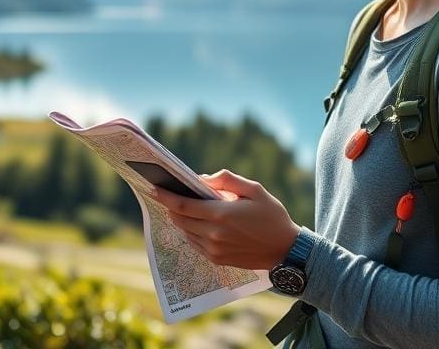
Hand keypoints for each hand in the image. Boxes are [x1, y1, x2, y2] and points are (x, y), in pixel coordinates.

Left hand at [152, 169, 299, 269]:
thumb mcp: (255, 190)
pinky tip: (198, 223)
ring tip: (183, 207)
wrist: (284, 250)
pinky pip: (195, 243)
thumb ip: (227, 180)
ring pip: (185, 232)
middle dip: (171, 206)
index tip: (154, 188)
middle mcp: (213, 234)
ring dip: (181, 219)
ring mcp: (214, 249)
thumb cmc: (272, 216)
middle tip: (167, 194)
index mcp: (221, 214)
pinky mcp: (217, 259)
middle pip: (180, 219)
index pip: (183, 205)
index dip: (166, 196)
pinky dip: (191, 232)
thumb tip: (204, 179)